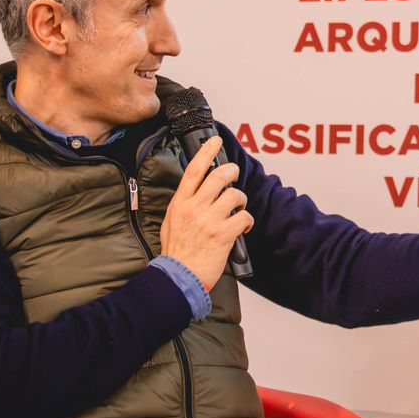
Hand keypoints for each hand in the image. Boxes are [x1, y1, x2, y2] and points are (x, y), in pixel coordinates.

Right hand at [159, 136, 253, 288]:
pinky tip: (244, 227)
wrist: (179, 277)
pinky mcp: (224, 234)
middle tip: (234, 174)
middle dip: (231, 171)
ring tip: (239, 208)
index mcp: (180, 203)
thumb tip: (195, 193)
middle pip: (219, 176)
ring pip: (235, 195)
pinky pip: (244, 216)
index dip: (206, 152)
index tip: (214, 141)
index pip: (194, 170)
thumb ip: (183, 205)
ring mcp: (209, 220)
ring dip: (241, 200)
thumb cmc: (176, 252)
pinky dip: (247, 220)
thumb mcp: (170, 222)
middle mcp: (194, 208)